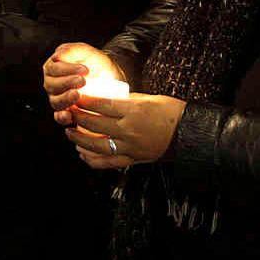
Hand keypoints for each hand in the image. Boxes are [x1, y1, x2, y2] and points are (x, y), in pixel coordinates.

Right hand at [44, 42, 123, 122]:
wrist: (111, 79)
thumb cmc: (96, 63)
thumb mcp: (87, 52)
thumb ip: (72, 50)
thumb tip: (57, 56)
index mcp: (54, 67)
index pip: (53, 69)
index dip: (66, 69)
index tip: (84, 69)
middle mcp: (53, 84)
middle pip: (51, 85)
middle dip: (66, 83)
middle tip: (83, 81)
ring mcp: (58, 99)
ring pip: (55, 101)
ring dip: (65, 99)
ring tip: (78, 94)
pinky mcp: (66, 113)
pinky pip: (59, 118)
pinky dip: (62, 117)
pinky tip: (70, 115)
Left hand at [65, 93, 186, 169]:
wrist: (190, 133)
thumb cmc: (171, 111)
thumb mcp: (147, 98)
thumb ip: (125, 100)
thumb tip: (104, 99)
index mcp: (133, 111)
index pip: (101, 104)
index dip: (84, 101)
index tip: (75, 97)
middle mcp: (130, 129)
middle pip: (95, 123)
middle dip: (78, 117)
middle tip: (69, 113)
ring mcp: (131, 147)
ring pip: (97, 145)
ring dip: (79, 140)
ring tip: (70, 133)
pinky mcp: (134, 159)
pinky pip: (108, 162)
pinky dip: (92, 160)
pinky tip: (83, 154)